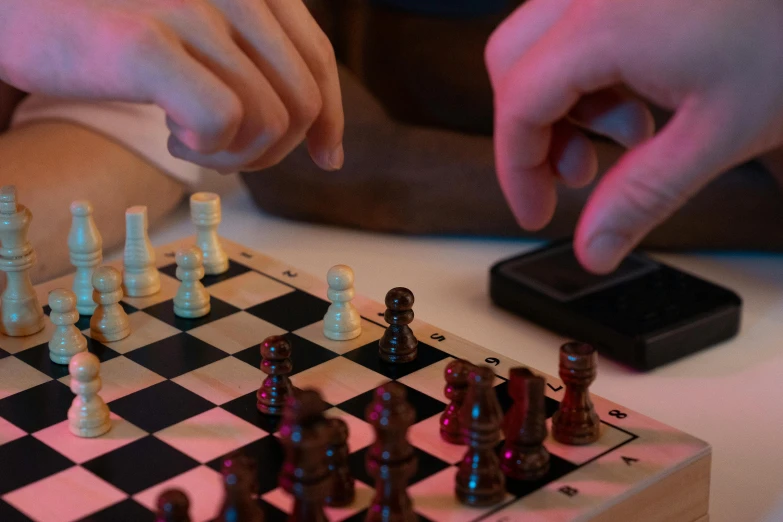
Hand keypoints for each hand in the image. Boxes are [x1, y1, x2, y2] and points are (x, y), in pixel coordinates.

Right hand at [0, 0, 343, 172]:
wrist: (15, 5)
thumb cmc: (110, 23)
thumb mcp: (199, 26)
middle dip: (274, 149)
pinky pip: (223, 122)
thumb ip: (252, 58)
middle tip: (227, 153)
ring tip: (188, 139)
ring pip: (269, 121)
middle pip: (301, 102)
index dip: (330, 117)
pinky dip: (208, 149)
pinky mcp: (145, 44)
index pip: (317, 59)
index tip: (328, 157)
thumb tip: (315, 128)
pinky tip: (173, 136)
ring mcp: (187, 10)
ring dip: (234, 155)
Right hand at [485, 0, 782, 271]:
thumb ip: (644, 195)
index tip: (535, 210)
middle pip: (512, 68)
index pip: (518, 105)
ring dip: (565, 103)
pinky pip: (577, 30)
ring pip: (542, 48)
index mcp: (603, 25)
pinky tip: (640, 98)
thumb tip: (594, 247)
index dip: (517, 169)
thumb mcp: (720, 130)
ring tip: (627, 138)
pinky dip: (591, 74)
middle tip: (572, 178)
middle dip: (533, 132)